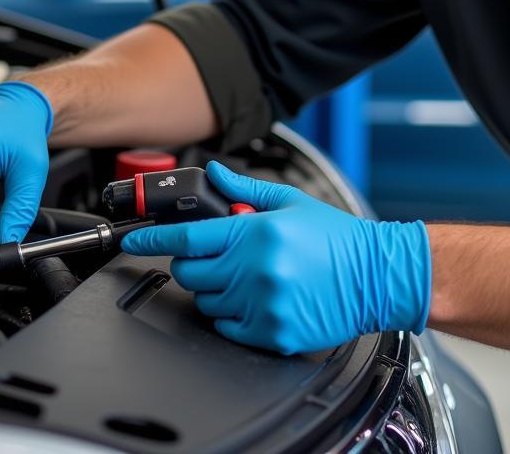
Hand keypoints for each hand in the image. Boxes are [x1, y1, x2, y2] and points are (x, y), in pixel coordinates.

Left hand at [121, 161, 429, 354]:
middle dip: (192, 262)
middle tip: (214, 255)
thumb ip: (245, 191)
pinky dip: (232, 316)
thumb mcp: (291, 202)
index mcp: (256, 233)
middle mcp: (255, 270)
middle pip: (189, 273)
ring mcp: (263, 305)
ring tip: (245, 276)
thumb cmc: (337, 238)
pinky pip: (229, 329)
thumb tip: (215, 174)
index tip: (132, 239)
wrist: (377, 276)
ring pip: (207, 302)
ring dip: (214, 289)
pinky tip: (255, 299)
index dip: (152, 238)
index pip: (187, 237)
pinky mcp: (274, 334)